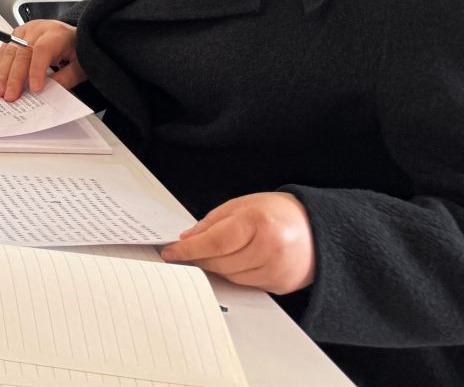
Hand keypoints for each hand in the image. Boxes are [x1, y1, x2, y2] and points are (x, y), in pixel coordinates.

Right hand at [0, 19, 83, 101]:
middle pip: (21, 51)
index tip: (35, 89)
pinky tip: (1, 80)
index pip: (42, 50)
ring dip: (3, 73)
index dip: (36, 70)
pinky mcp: (16, 35)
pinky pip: (5, 50)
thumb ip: (66, 78)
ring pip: (9, 50)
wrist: (72, 37)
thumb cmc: (77, 50)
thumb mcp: (79, 66)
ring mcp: (24, 30)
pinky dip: (2, 66)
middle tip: (11, 95)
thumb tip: (48, 91)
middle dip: (15, 76)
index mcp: (56, 33)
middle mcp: (38, 29)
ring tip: (2, 91)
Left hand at [162, 192, 316, 293]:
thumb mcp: (243, 204)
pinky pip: (246, 284)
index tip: (171, 251)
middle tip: (184, 252)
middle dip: (198, 258)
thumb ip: (213, 222)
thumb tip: (188, 239)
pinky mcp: (281, 286)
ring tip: (210, 253)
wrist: (319, 229)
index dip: (188, 249)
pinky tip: (233, 261)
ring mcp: (277, 271)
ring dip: (215, 267)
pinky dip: (234, 274)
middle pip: (219, 262)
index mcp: (258, 223)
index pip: (214, 242)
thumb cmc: (280, 212)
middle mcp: (270, 250)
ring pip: (230, 276)